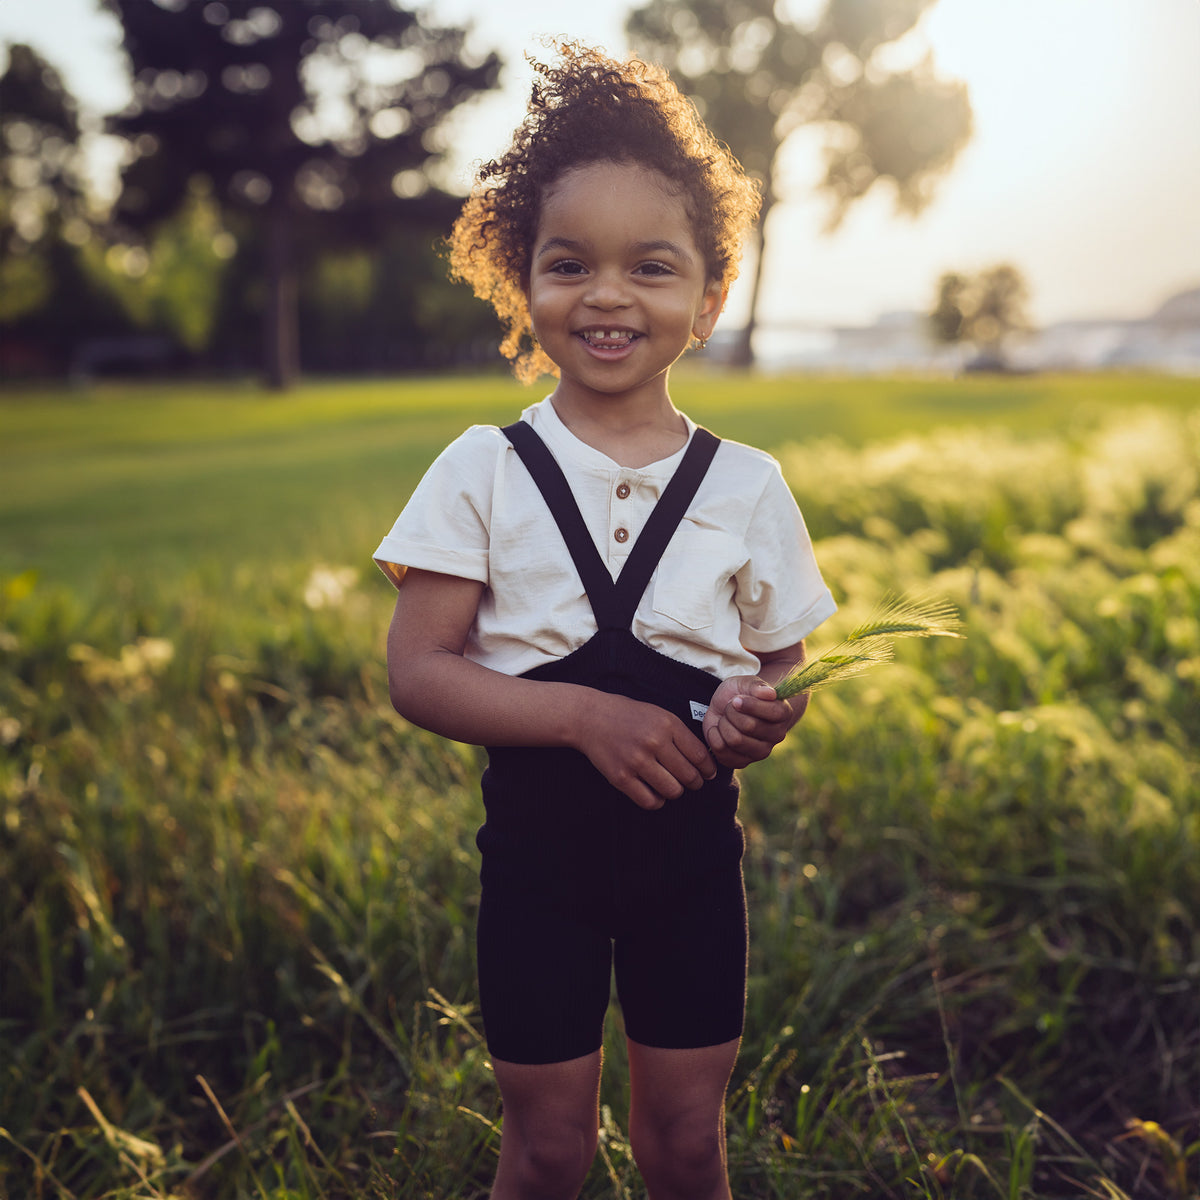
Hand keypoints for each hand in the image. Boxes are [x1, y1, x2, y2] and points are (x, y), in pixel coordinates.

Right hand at [573, 692, 716, 810]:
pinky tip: (654, 791)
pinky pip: (650, 801)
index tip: (708, 774)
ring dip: (675, 791)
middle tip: (691, 782)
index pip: (701, 756)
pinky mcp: (621, 778)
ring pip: (672, 791)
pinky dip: (657, 801)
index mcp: (667, 724)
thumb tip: (705, 761)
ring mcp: (636, 761)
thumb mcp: (659, 714)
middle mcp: (654, 742)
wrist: (591, 717)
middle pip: (689, 776)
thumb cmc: (629, 716)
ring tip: (671, 785)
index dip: (708, 769)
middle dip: (695, 782)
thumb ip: (681, 734)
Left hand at [702, 675, 796, 768]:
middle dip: (732, 712)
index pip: (772, 713)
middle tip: (730, 707)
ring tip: (726, 718)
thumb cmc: (740, 693)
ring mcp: (761, 752)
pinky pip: (721, 750)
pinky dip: (714, 736)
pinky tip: (719, 730)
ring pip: (735, 740)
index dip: (750, 705)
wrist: (727, 707)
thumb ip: (757, 686)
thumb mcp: (746, 682)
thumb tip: (770, 693)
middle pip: (749, 726)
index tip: (737, 699)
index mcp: (783, 713)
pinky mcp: (742, 762)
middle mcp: (777, 735)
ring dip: (723, 724)